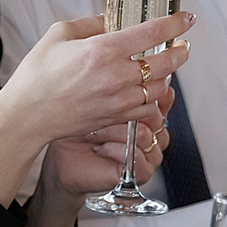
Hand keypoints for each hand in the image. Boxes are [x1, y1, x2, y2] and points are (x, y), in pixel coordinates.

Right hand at [0, 11, 191, 211]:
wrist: (26, 116)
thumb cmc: (36, 76)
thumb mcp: (58, 35)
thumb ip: (89, 24)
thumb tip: (109, 21)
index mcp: (102, 50)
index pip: (152, 32)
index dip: (175, 23)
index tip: (185, 18)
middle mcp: (116, 76)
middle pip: (165, 62)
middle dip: (180, 51)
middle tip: (183, 45)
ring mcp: (119, 99)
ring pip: (160, 86)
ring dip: (168, 75)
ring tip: (166, 66)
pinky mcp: (116, 117)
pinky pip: (148, 107)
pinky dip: (153, 97)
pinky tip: (149, 90)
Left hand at [44, 82, 173, 196]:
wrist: (64, 163)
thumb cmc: (75, 132)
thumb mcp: (91, 100)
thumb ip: (108, 80)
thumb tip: (115, 54)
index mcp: (145, 113)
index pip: (162, 95)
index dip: (146, 89)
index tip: (123, 82)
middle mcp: (151, 132)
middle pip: (155, 113)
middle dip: (122, 110)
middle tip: (97, 110)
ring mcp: (149, 152)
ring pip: (143, 133)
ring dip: (112, 131)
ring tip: (92, 132)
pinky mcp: (141, 171)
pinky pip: (135, 155)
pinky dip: (112, 149)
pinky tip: (98, 147)